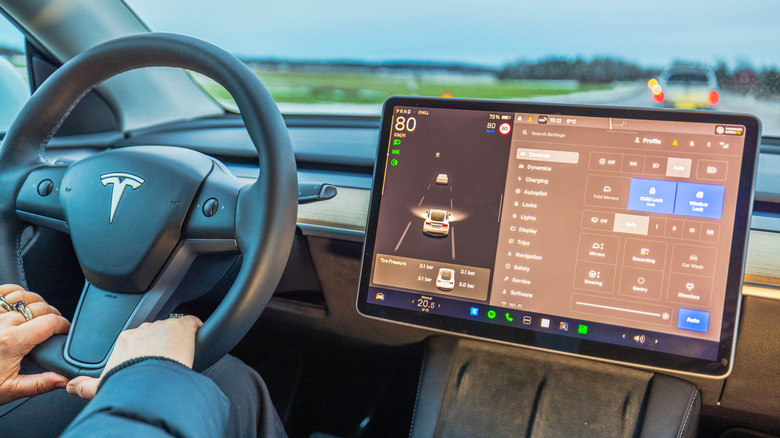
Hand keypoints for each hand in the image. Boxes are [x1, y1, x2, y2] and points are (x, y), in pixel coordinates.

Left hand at [0, 284, 70, 403]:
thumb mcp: (9, 390)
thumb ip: (39, 384)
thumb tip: (63, 380)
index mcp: (12, 342)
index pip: (50, 322)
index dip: (63, 325)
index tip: (65, 331)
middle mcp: (1, 324)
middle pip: (40, 307)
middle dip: (53, 315)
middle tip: (54, 326)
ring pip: (24, 296)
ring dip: (37, 303)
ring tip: (40, 314)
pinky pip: (5, 291)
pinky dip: (16, 293)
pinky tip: (20, 304)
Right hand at [67, 315, 201, 399]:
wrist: (148, 383)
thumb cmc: (127, 384)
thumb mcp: (103, 386)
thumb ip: (86, 386)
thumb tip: (71, 386)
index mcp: (125, 340)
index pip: (138, 341)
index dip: (146, 351)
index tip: (151, 362)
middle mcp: (143, 329)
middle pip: (155, 334)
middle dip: (160, 345)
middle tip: (166, 362)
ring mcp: (164, 326)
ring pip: (173, 329)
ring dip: (177, 340)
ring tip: (181, 357)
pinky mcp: (183, 327)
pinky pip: (192, 322)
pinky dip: (196, 330)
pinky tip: (197, 340)